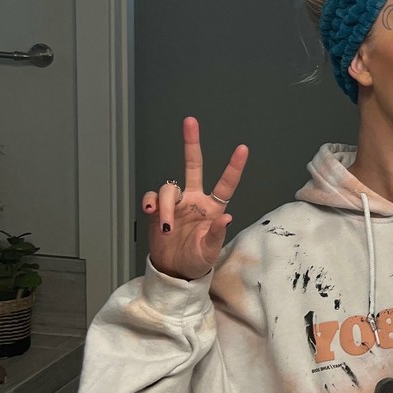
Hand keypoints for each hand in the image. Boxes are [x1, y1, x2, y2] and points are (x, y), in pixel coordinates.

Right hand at [141, 116, 248, 279]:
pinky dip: (150, 202)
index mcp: (213, 208)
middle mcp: (195, 200)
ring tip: (165, 227)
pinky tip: (150, 213)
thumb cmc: (196, 261)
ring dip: (164, 206)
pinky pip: (151, 196)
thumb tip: (226, 217)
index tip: (243, 149)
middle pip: (193, 166)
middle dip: (192, 143)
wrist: (174, 271)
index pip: (225, 185)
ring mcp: (176, 203)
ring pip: (168, 188)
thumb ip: (217, 235)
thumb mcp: (209, 252)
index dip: (234, 167)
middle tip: (190, 121)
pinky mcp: (157, 210)